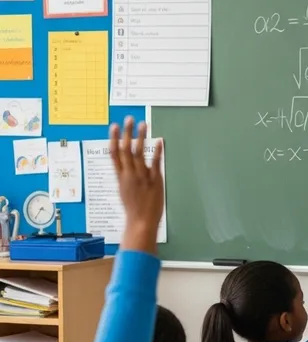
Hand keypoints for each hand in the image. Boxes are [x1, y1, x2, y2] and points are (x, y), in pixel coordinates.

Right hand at [110, 117, 163, 253]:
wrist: (141, 222)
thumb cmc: (134, 210)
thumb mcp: (124, 192)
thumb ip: (125, 178)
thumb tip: (127, 169)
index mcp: (119, 177)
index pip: (113, 154)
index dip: (113, 139)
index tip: (114, 127)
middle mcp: (129, 174)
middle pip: (125, 149)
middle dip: (126, 132)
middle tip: (128, 119)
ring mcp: (141, 176)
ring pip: (139, 152)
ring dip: (141, 137)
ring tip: (143, 124)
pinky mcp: (154, 180)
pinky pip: (155, 163)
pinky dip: (157, 151)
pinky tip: (159, 141)